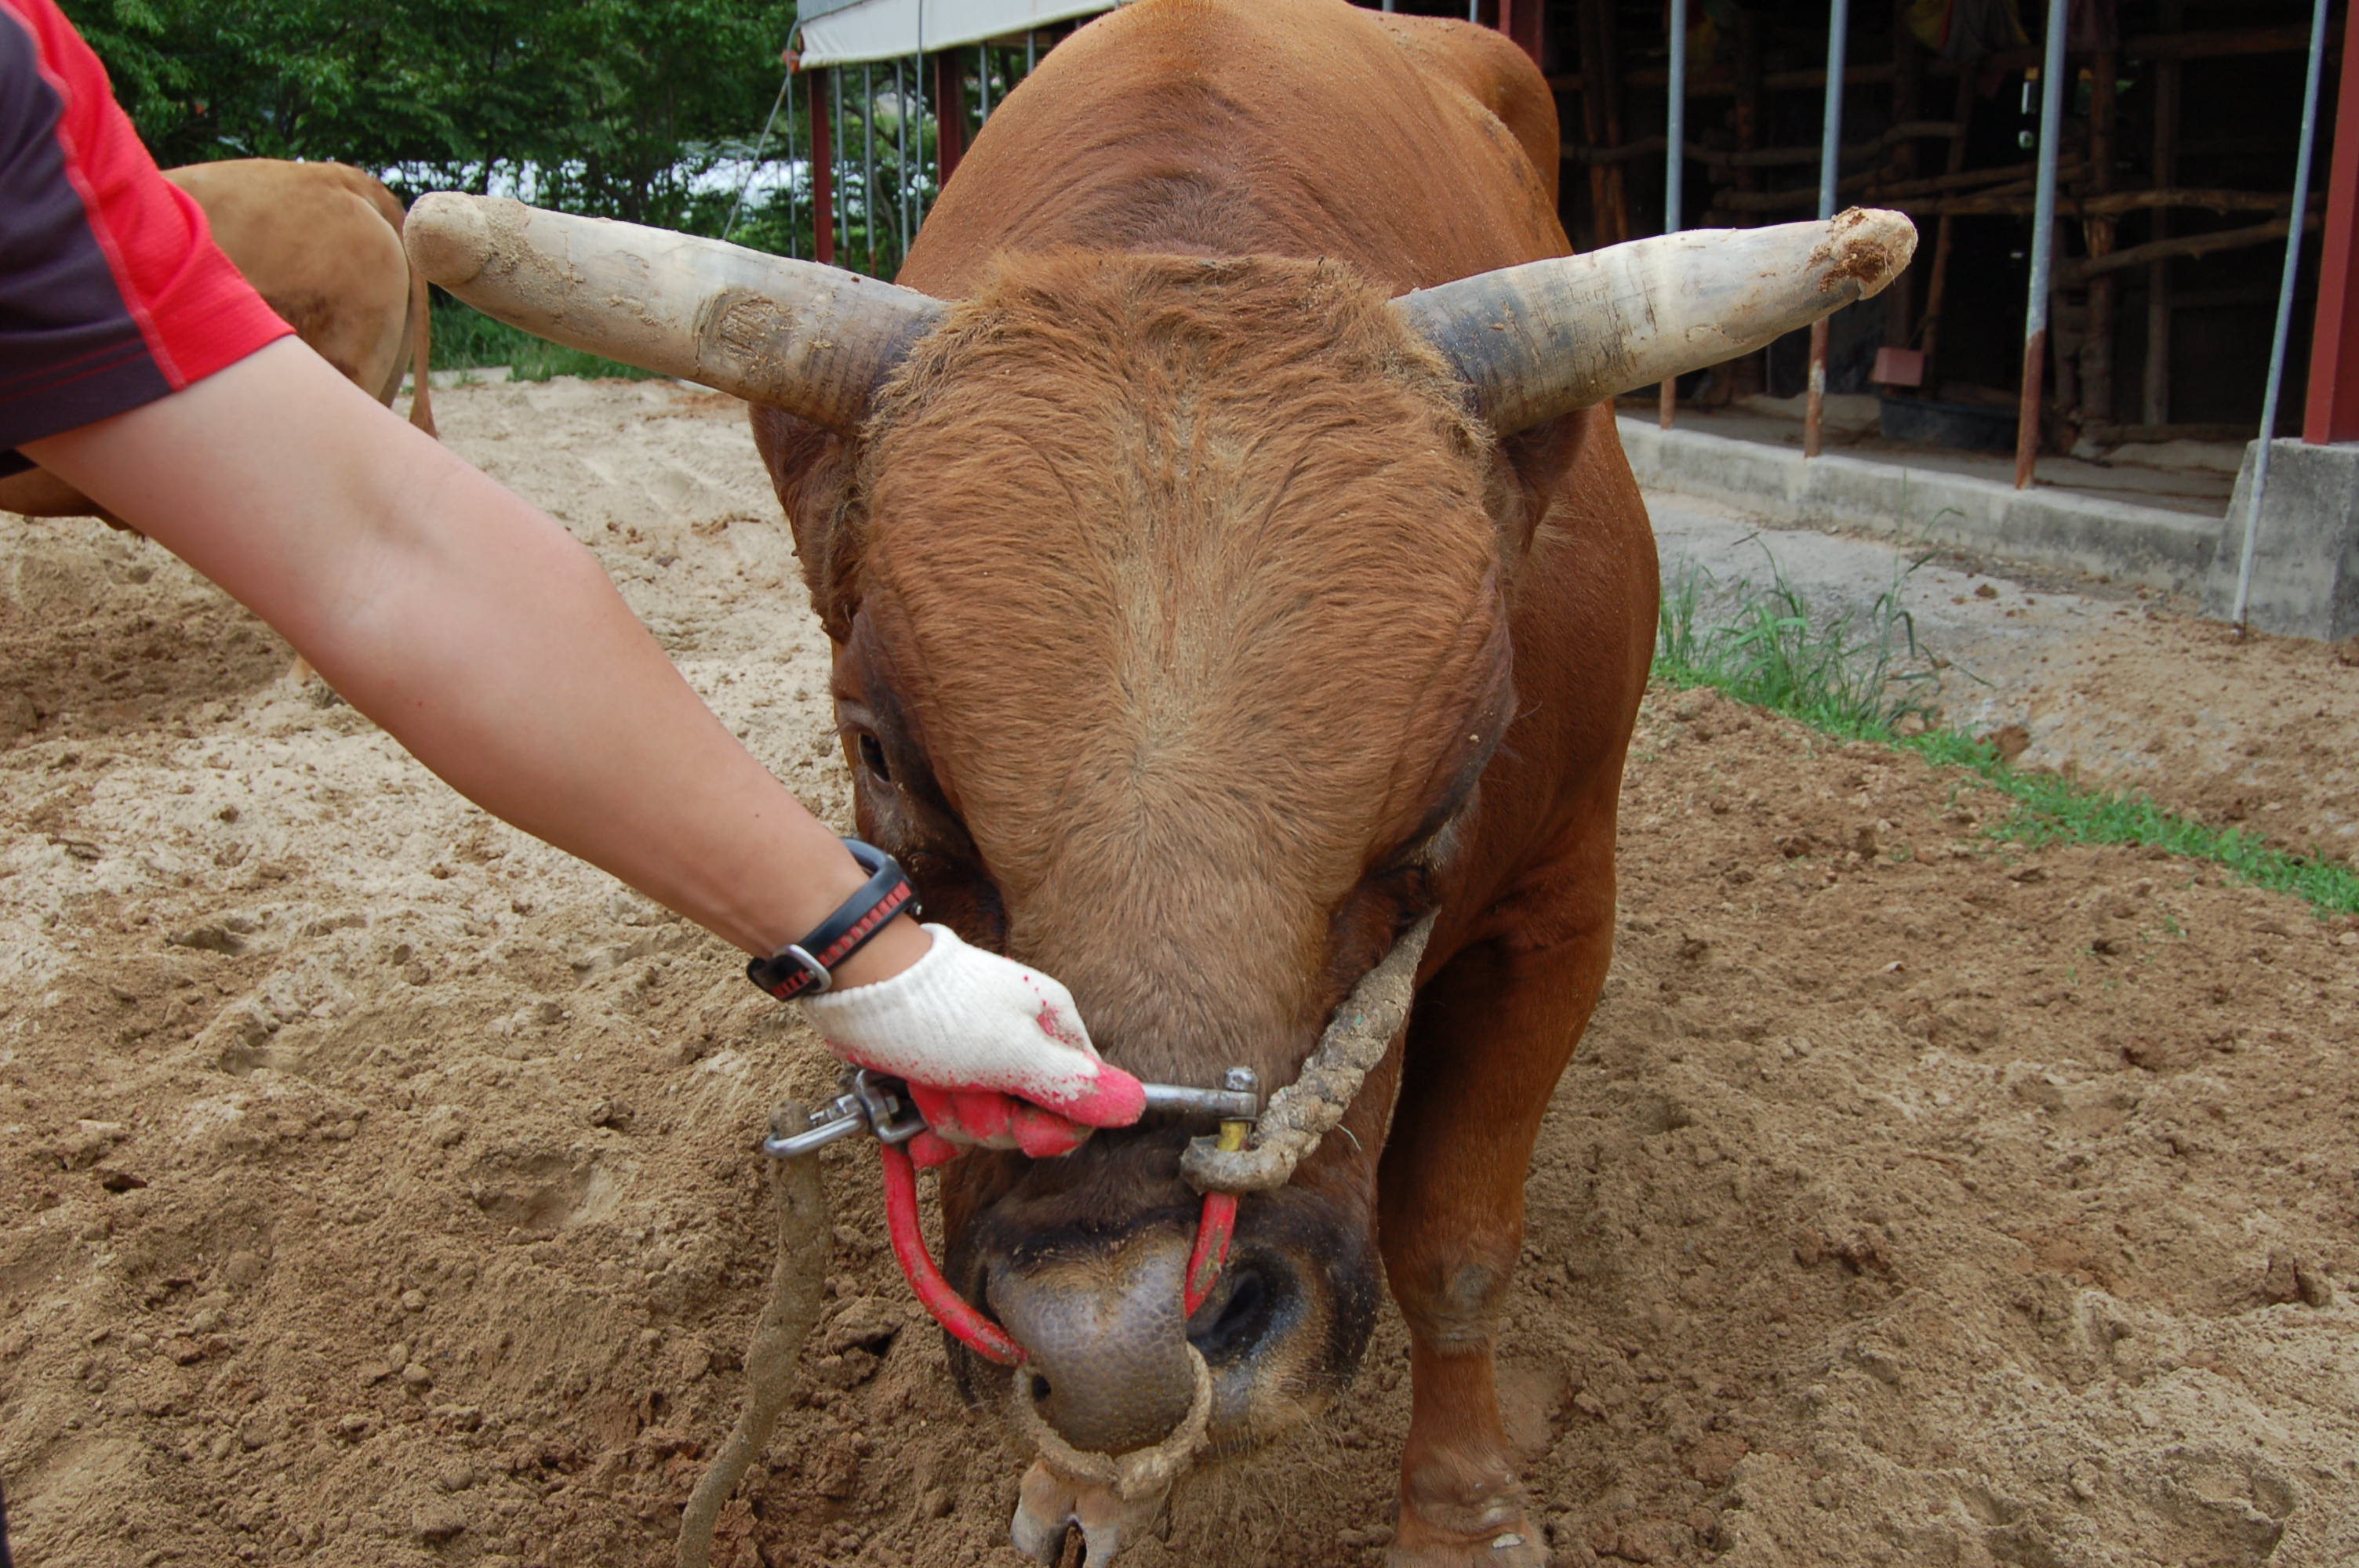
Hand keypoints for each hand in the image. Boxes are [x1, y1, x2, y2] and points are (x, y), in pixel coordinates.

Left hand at [800, 923, 1143, 1167]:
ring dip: (951, 1118)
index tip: (1026, 1129)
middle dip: (989, 1120)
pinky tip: (915, 1131)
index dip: (1053, 1126)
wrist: (856, 982)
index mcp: (1051, 1026)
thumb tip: (1135, 1103)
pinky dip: (929, 1130)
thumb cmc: (935, 1008)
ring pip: (983, 1122)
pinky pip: (947, 1121)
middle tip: (965, 1093)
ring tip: (931, 1088)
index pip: (1079, 1099)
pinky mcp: (937, 1070)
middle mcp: (1018, 1041)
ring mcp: (975, 1057)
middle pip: (1027, 1117)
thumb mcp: (1012, 1053)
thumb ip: (1071, 1085)